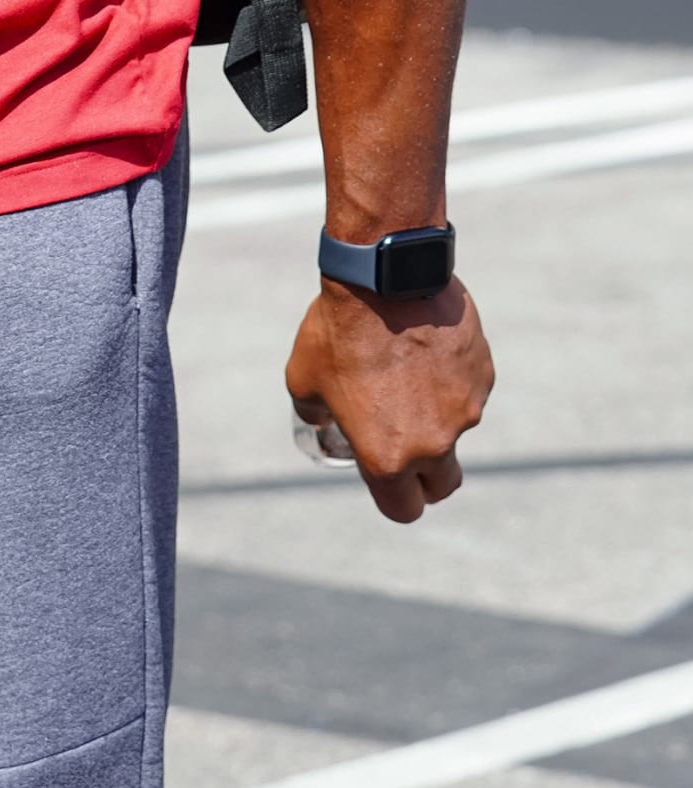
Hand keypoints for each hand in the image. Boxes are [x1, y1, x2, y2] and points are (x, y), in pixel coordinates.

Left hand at [285, 275, 493, 523]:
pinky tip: (425, 344)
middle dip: (427, 475)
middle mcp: (433, 443)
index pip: (403, 509)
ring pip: (456, 428)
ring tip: (406, 368)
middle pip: (443, 485)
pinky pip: (467, 389)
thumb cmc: (338, 331)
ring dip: (436, 413)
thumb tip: (325, 422)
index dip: (395, 500)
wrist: (384, 278)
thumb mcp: (305, 380)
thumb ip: (319, 415)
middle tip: (406, 442)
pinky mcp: (482, 376)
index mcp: (388, 456)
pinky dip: (450, 377)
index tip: (388, 483)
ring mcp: (464, 410)